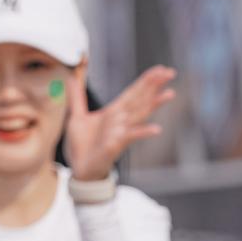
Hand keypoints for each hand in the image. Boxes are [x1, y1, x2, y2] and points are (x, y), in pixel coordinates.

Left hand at [64, 64, 175, 183]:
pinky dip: (143, 133)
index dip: (146, 80)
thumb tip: (70, 78)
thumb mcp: (76, 118)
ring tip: (170, 94)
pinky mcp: (116, 145)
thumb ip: (76, 98)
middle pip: (140, 99)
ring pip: (140, 115)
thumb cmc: (82, 147)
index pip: (133, 92)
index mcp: (113, 112)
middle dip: (154, 85)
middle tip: (170, 72)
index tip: (160, 69)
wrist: (80, 171)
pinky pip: (131, 137)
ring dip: (154, 104)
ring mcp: (120, 133)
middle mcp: (121, 121)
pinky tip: (157, 129)